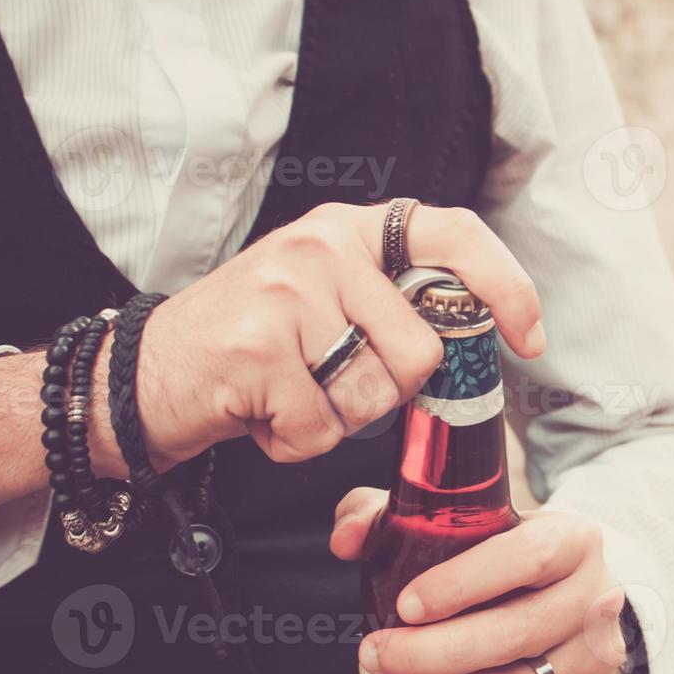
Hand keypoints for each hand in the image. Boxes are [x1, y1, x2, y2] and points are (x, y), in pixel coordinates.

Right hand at [122, 203, 545, 469]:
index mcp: (351, 230)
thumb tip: (479, 338)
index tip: (530, 339)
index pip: (455, 236)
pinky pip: (321, 429)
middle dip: (386, 391)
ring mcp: (286, 292)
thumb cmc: (253, 346)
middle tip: (326, 381)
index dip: (507, 288)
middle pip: (421, 351)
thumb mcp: (326, 297)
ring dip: (337, 420)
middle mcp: (322, 245)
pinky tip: (261, 413)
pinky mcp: (257, 348)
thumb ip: (393, 302)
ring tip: (289, 393)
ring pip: (374, 396)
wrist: (144, 375)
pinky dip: (296, 443)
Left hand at [332, 489, 627, 673]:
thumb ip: (395, 514)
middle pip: (512, 636)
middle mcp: (597, 599)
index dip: (463, 584)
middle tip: (371, 657)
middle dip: (427, 655)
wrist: (572, 598)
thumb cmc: (505, 555)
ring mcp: (597, 659)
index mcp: (574, 540)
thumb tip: (346, 540)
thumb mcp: (464, 520)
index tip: (405, 605)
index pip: (528, 559)